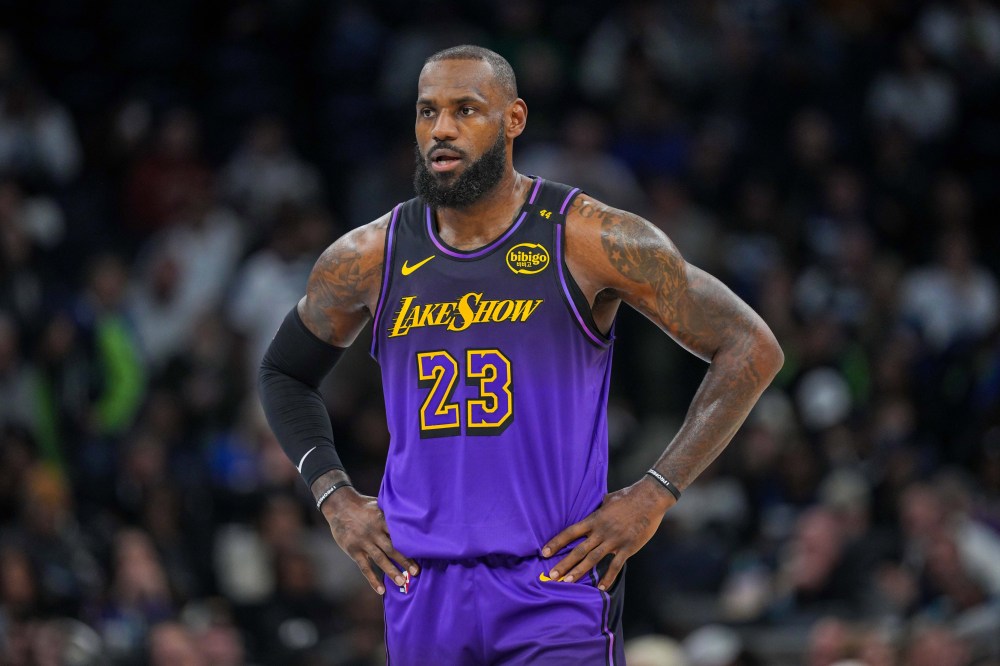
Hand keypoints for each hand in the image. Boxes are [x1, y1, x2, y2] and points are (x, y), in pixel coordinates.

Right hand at [321, 487, 418, 594]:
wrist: (340, 506)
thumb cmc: (363, 505)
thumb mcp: (379, 504)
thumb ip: (392, 513)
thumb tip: (412, 516)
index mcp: (382, 520)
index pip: (399, 534)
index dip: (410, 544)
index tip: (422, 552)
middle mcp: (374, 532)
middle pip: (392, 548)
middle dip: (405, 561)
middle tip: (416, 572)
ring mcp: (363, 542)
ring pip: (380, 559)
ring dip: (392, 571)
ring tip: (402, 582)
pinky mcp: (354, 551)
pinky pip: (364, 567)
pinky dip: (372, 579)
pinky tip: (381, 590)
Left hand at [542, 477, 674, 589]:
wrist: (650, 498)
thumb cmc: (628, 496)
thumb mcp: (607, 500)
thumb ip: (598, 509)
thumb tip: (591, 510)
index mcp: (595, 519)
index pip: (571, 532)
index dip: (556, 542)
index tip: (544, 552)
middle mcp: (601, 531)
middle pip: (579, 550)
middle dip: (564, 563)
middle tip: (551, 575)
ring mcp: (614, 540)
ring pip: (593, 559)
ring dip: (579, 571)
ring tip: (567, 581)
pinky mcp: (628, 547)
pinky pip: (616, 566)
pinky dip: (608, 578)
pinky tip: (601, 588)